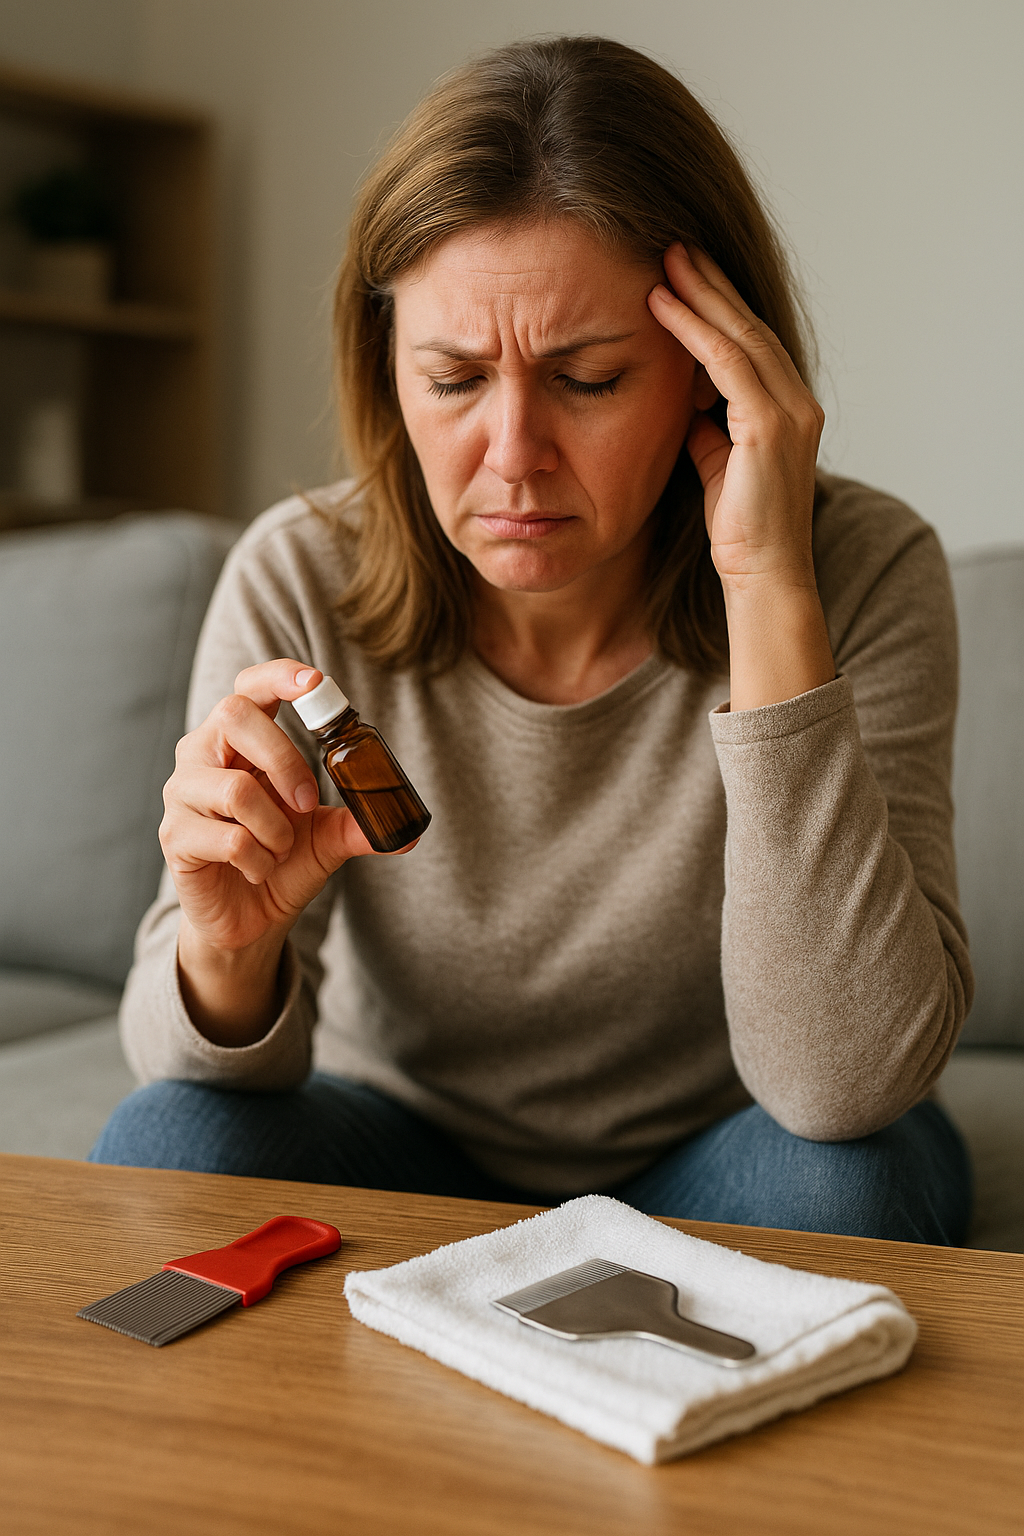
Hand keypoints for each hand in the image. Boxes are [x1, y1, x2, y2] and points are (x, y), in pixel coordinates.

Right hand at [160, 659, 374, 954]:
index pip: (250, 687)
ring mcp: (183, 793)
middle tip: (307, 803)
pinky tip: (259, 869)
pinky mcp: (175, 836)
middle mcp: (202, 754)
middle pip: (235, 716)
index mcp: (239, 740)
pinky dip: (260, 860)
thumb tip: (408, 829)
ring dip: (276, 829)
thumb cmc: (280, 862)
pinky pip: (230, 839)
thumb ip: (358, 823)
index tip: (315, 681)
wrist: (249, 920)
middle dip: (286, 760)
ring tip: (280, 849)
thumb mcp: (326, 836)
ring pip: (235, 789)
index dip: (278, 676)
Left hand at [648, 243, 824, 590]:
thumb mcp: (718, 465)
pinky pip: (728, 363)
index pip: (750, 343)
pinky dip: (695, 331)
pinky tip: (664, 307)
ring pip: (740, 336)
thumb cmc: (740, 531)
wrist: (763, 577)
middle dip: (710, 283)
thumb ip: (708, 428)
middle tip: (672, 244)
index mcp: (788, 409)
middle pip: (749, 326)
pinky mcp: (770, 428)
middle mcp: (797, 402)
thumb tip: (685, 400)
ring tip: (665, 260)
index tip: (682, 272)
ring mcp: (789, 412)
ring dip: (700, 294)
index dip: (718, 304)